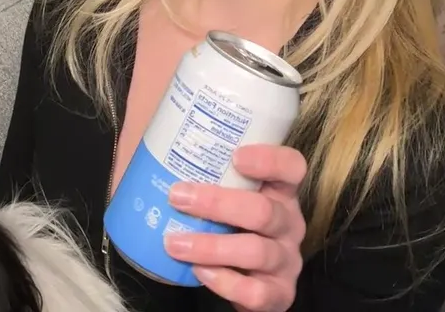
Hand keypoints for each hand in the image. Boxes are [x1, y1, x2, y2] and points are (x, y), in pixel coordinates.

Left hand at [165, 144, 307, 311]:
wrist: (246, 281)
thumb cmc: (227, 226)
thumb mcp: (226, 197)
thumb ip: (206, 175)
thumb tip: (153, 149)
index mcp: (280, 192)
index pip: (291, 167)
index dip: (270, 159)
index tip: (235, 156)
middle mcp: (289, 224)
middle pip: (264, 210)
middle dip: (218, 203)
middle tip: (178, 197)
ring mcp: (286, 260)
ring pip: (256, 251)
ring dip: (211, 246)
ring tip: (174, 243)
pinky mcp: (279, 294)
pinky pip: (255, 292)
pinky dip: (224, 282)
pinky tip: (200, 272)